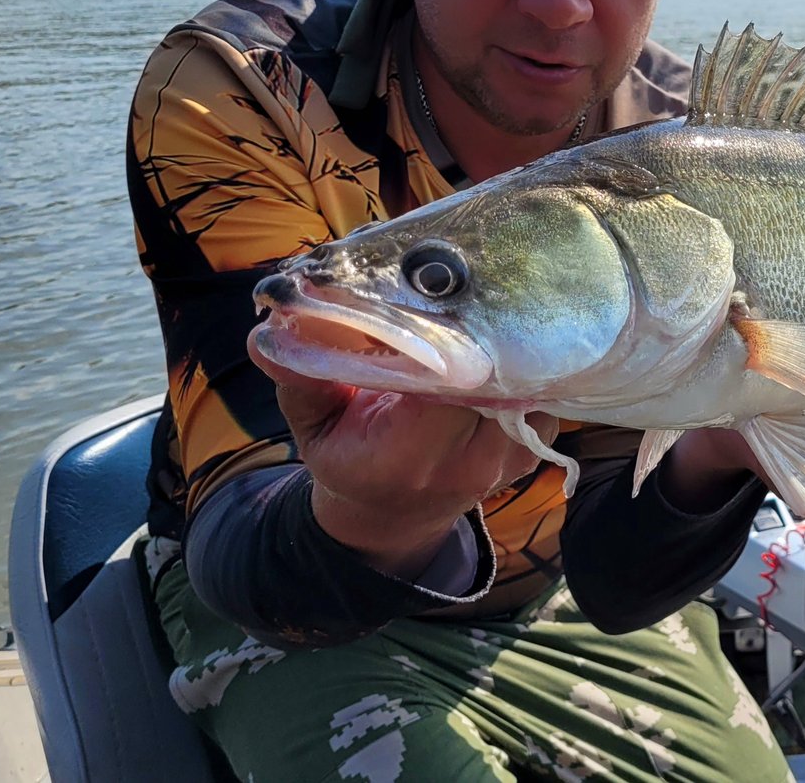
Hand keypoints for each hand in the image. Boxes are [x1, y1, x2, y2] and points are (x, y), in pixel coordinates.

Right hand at [247, 328, 556, 578]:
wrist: (393, 517)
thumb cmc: (349, 460)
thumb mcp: (313, 424)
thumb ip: (300, 378)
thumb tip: (266, 333)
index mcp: (408, 456)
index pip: (445, 383)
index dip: (445, 337)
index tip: (430, 299)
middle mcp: (469, 462)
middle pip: (493, 376)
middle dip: (478, 329)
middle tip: (461, 287)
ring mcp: (508, 458)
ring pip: (524, 378)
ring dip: (503, 342)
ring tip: (480, 308)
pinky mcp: (531, 447)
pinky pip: (539, 389)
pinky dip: (519, 363)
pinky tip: (494, 341)